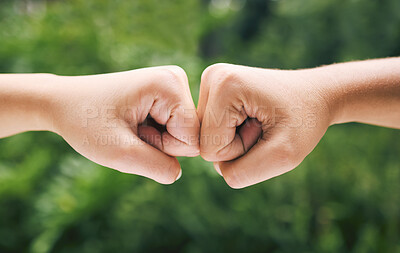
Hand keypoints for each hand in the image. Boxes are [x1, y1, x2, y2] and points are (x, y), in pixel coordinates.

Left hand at [49, 66, 198, 183]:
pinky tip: (131, 123)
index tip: (133, 131)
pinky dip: (152, 134)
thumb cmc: (85, 122)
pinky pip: (173, 129)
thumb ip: (158, 167)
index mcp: (170, 85)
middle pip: (190, 136)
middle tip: (128, 130)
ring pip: (182, 135)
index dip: (162, 148)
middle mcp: (177, 79)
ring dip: (154, 140)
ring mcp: (172, 85)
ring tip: (128, 126)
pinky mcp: (166, 94)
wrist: (63, 102)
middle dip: (158, 143)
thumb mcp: (119, 152)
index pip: (192, 140)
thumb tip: (178, 172)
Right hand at [198, 63, 331, 187]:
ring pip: (207, 138)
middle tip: (264, 125)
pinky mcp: (214, 90)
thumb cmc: (305, 121)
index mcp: (224, 86)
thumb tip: (218, 171)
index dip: (241, 151)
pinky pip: (211, 130)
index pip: (210, 150)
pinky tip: (252, 117)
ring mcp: (211, 82)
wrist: (316, 95)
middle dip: (237, 145)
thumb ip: (243, 173)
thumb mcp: (284, 155)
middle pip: (205, 143)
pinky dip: (233, 133)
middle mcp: (211, 77)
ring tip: (260, 121)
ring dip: (236, 140)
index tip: (265, 128)